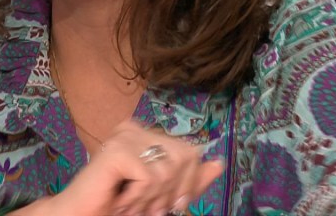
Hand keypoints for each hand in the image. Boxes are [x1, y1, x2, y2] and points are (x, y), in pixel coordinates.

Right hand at [41, 119, 223, 215]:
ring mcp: (125, 135)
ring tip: (133, 206)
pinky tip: (121, 202)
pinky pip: (150, 177)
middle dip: (172, 191)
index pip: (191, 151)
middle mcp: (135, 128)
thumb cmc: (119, 206)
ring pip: (169, 168)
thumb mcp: (162, 194)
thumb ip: (190, 181)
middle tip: (150, 208)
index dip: (189, 183)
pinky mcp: (117, 150)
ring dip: (152, 199)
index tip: (171, 205)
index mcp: (146, 134)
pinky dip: (139, 198)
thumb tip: (219, 162)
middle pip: (185, 156)